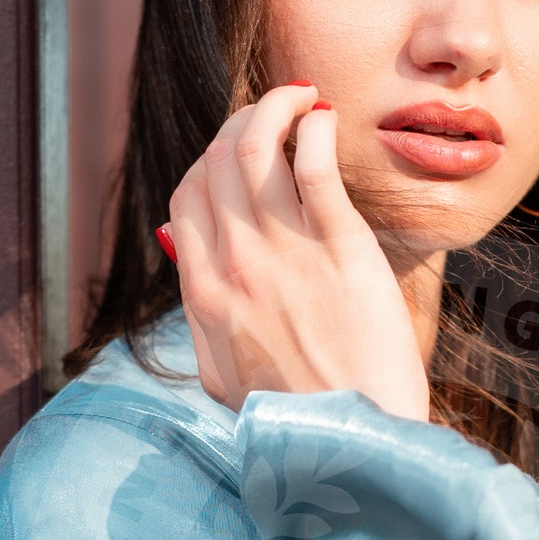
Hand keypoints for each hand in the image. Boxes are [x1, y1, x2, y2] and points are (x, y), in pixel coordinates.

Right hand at [162, 83, 431, 422]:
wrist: (352, 442)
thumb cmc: (298, 418)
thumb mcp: (225, 376)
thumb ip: (204, 318)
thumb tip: (190, 262)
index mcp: (206, 294)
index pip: (186, 197)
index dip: (207, 162)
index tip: (236, 155)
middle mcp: (236, 265)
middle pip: (215, 162)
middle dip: (239, 122)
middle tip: (271, 113)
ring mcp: (286, 253)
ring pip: (255, 148)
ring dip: (272, 107)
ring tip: (299, 97)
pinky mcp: (341, 248)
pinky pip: (313, 164)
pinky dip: (310, 128)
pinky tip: (322, 122)